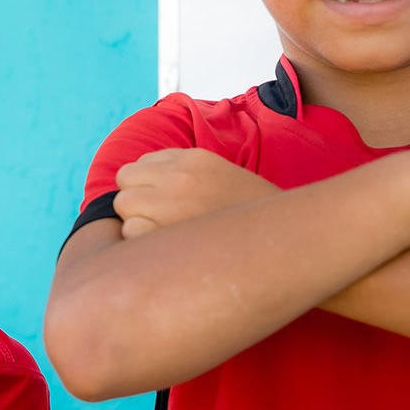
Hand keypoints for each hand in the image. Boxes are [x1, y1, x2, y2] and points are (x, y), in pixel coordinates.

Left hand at [112, 149, 279, 237]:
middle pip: (124, 182)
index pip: (139, 164)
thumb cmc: (250, 216)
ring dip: (137, 222)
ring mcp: (172, 203)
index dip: (145, 186)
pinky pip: (130, 233)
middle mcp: (179, 176)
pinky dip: (141, 243)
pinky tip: (169, 250)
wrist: (285, 240)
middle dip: (136, 201)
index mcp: (193, 159)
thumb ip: (184, 173)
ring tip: (168, 235)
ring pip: (124, 207)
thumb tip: (144, 184)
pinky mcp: (168, 233)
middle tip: (160, 220)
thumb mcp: (221, 176)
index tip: (161, 202)